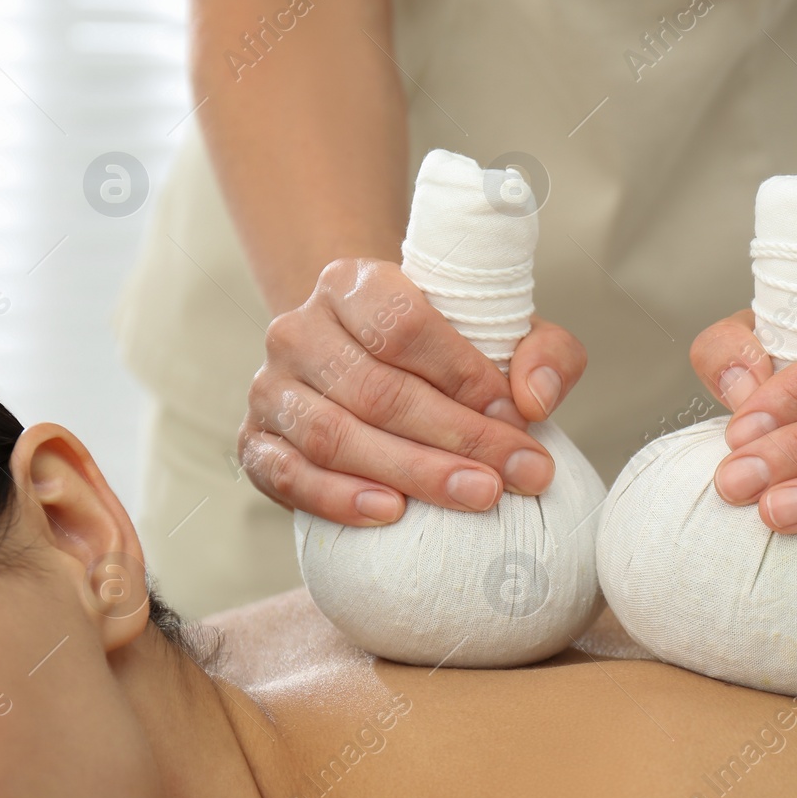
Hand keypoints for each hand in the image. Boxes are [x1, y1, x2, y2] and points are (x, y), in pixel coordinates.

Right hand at [238, 258, 585, 525]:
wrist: (366, 366)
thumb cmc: (444, 352)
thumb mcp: (503, 334)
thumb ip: (543, 352)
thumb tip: (535, 399)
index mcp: (353, 283)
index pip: (404, 326)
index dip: (464, 376)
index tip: (518, 417)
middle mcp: (298, 329)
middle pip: (376, 389)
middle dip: (454, 437)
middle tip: (513, 475)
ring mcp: (270, 387)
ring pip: (333, 435)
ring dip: (411, 473)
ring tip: (476, 496)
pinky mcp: (253, 442)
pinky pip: (287, 475)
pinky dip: (337, 498)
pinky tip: (391, 514)